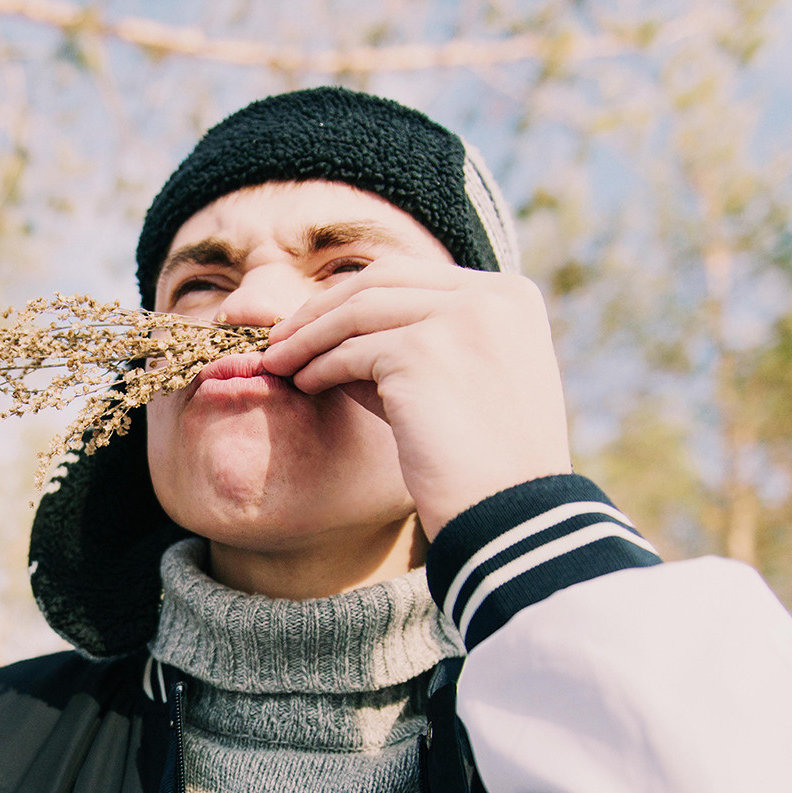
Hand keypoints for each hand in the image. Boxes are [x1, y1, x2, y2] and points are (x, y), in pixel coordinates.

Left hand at [261, 253, 572, 536]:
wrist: (512, 517)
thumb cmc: (486, 465)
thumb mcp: (459, 387)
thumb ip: (412, 348)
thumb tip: (330, 336)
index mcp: (510, 297)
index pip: (414, 275)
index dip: (356, 296)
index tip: (317, 321)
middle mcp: (489, 296)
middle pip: (382, 279)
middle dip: (323, 307)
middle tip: (284, 336)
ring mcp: (457, 319)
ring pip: (357, 311)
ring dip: (308, 336)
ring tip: (279, 362)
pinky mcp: (421, 353)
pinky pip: (349, 353)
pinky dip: (318, 366)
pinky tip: (303, 384)